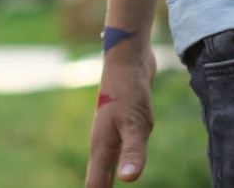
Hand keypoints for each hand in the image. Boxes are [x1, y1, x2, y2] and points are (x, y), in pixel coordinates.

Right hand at [86, 37, 155, 187]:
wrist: (128, 58)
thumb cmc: (131, 90)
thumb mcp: (137, 122)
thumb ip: (133, 152)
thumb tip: (128, 181)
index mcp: (102, 150)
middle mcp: (101, 147)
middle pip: (96, 185)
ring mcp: (109, 137)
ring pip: (104, 171)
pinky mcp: (120, 129)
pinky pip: (116, 158)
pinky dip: (115, 173)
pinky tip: (120, 175)